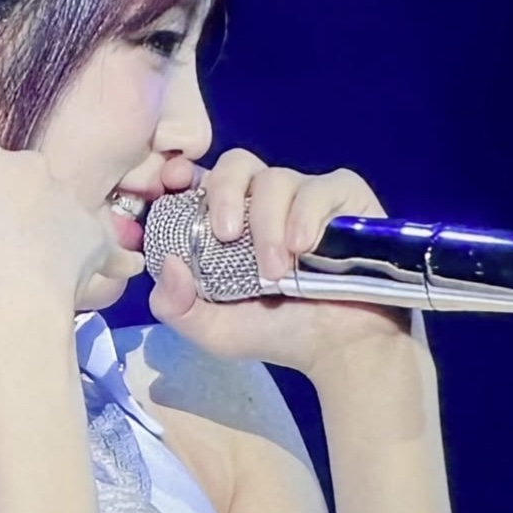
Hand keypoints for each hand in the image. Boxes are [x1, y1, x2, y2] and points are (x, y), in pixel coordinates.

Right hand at [0, 95, 142, 320]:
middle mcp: (35, 164)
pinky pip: (95, 242)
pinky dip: (94, 256)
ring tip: (26, 275)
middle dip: (7, 211)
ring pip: (53, 211)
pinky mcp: (96, 235)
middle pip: (18, 185)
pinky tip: (100, 275)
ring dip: (44, 233)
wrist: (8, 308)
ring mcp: (70, 199)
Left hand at [148, 151, 414, 378]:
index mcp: (226, 218)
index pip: (198, 177)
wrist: (340, 349)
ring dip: (268, 225)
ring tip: (276, 271)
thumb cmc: (276, 331)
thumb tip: (168, 262)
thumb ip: (174, 304)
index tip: (173, 183)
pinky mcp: (344, 196)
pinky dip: (306, 215)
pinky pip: (320, 187)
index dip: (181, 172)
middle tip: (226, 236)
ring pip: (275, 179)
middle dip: (225, 193)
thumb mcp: (213, 329)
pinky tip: (303, 247)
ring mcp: (303, 194)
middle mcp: (262, 199)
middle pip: (235, 164)